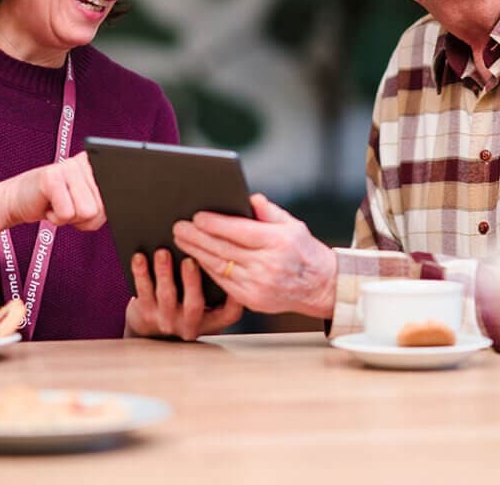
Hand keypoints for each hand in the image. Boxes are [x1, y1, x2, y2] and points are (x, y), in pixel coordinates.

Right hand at [0, 153, 105, 231]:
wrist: (17, 199)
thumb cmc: (52, 202)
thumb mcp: (85, 202)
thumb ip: (102, 204)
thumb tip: (114, 208)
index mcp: (97, 165)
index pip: (117, 197)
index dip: (99, 213)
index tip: (84, 206)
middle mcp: (84, 162)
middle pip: (100, 209)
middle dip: (82, 218)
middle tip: (66, 206)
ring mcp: (67, 166)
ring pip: (86, 212)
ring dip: (69, 218)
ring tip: (58, 204)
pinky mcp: (51, 177)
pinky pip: (67, 214)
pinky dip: (56, 218)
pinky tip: (48, 204)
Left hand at [125, 249, 242, 340]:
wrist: (151, 328)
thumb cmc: (186, 303)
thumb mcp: (208, 302)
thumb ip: (216, 282)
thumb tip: (221, 246)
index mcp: (211, 321)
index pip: (229, 313)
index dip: (235, 297)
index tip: (233, 273)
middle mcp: (190, 324)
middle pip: (194, 305)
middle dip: (192, 281)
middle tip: (190, 260)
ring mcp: (167, 321)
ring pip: (166, 296)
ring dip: (164, 272)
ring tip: (162, 253)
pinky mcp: (145, 314)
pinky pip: (143, 292)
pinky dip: (141, 273)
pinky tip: (140, 258)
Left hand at [173, 193, 337, 318]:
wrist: (320, 287)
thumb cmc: (304, 250)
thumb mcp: (292, 224)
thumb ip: (268, 211)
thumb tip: (248, 198)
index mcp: (278, 242)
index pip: (239, 231)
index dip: (215, 224)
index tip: (197, 216)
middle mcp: (267, 265)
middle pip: (224, 249)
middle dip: (197, 237)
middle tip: (178, 227)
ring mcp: (258, 286)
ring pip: (219, 267)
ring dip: (196, 253)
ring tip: (181, 240)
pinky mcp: (252, 301)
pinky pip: (223, 283)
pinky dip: (207, 269)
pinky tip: (196, 258)